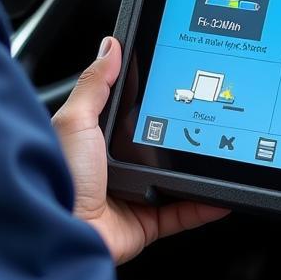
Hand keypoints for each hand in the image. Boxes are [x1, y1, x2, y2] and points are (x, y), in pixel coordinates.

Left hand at [52, 37, 228, 264]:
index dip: (152, 98)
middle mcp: (116, 166)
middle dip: (180, 133)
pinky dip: (204, 204)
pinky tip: (222, 192)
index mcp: (98, 138)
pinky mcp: (146, 222)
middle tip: (208, 115)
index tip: (179, 84)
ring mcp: (133, 194)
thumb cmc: (58, 176)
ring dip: (197, 168)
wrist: (60, 232)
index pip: (131, 112)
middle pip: (158, 143)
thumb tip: (110, 46)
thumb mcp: (75, 121)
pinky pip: (183, 212)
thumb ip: (95, 85)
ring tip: (219, 149)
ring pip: (175, 178)